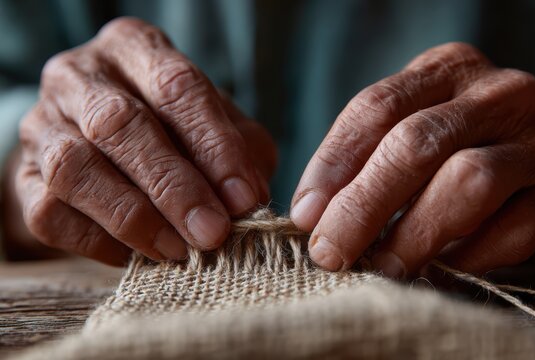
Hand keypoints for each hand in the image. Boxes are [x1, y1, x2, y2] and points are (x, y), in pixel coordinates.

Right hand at [16, 18, 276, 264]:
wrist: (106, 145)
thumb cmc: (175, 129)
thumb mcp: (218, 124)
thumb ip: (241, 150)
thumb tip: (246, 199)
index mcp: (135, 48)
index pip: (176, 86)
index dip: (214, 146)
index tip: (243, 198)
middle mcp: (81, 76)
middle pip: (120, 124)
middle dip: (173, 186)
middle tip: (213, 232)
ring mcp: (43, 124)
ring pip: (75, 169)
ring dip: (134, 218)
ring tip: (179, 250)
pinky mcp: (24, 176)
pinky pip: (50, 212)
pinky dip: (99, 241)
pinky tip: (138, 254)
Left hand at [291, 42, 534, 276]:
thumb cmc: (454, 144)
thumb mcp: (413, 125)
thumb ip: (368, 155)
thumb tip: (312, 214)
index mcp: (445, 71)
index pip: (376, 108)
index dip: (332, 164)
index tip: (306, 214)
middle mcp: (494, 94)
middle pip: (414, 144)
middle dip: (363, 205)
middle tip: (330, 252)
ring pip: (467, 182)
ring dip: (414, 235)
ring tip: (382, 267)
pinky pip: (514, 228)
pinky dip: (469, 256)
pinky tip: (440, 268)